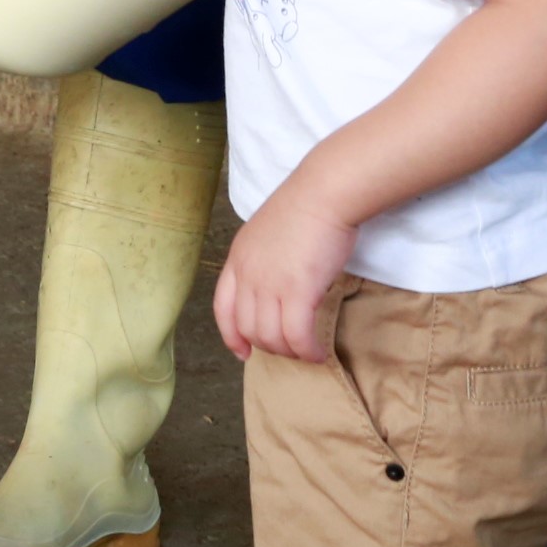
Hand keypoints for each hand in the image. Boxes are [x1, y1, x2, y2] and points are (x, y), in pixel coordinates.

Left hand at [211, 184, 358, 362]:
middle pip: (248, 327)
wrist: (324, 193)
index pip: (222, 308)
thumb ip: (262, 260)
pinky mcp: (297, 291)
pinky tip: (318, 352)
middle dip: (268, 345)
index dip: (231, 335)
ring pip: (271, 336)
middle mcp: (248, 274)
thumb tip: (275, 287)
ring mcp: (270, 283)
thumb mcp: (266, 233)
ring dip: (289, 351)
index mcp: (238, 258)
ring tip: (306, 349)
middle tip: (290, 347)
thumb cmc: (305, 207)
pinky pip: (297, 336)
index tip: (243, 351)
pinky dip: (307, 350)